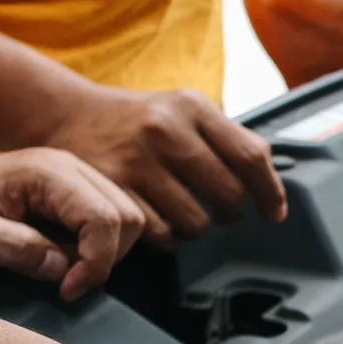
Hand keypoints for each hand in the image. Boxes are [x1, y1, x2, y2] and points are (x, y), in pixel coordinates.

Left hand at [0, 148, 147, 299]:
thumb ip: (9, 247)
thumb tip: (61, 267)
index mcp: (47, 172)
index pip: (106, 218)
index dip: (96, 261)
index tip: (63, 289)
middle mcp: (71, 170)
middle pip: (126, 219)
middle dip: (103, 258)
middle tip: (60, 280)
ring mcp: (76, 183)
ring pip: (125, 224)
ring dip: (100, 256)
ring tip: (57, 268)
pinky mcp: (74, 200)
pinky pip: (109, 229)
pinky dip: (93, 253)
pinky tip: (59, 259)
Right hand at [47, 85, 289, 245]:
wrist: (66, 115)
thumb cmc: (136, 121)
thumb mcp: (181, 111)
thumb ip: (224, 139)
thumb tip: (271, 183)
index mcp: (191, 107)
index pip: (250, 156)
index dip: (270, 191)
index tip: (276, 212)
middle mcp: (165, 129)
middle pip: (228, 196)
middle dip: (230, 212)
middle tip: (219, 210)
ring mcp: (137, 160)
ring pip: (197, 223)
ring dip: (197, 228)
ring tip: (184, 213)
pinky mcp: (113, 189)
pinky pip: (161, 234)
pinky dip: (167, 237)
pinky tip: (160, 220)